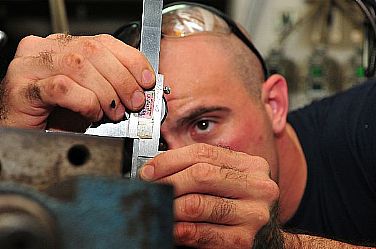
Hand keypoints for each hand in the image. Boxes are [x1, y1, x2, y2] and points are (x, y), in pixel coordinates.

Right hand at [0, 34, 154, 130]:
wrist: (20, 132)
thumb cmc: (53, 115)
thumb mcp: (89, 94)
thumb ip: (109, 84)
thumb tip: (139, 87)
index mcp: (63, 46)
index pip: (103, 41)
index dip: (130, 59)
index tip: (146, 79)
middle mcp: (44, 49)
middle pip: (93, 51)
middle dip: (122, 79)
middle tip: (134, 102)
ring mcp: (30, 66)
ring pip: (79, 66)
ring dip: (105, 93)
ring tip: (113, 112)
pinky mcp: (22, 88)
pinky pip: (62, 88)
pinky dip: (84, 102)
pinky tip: (90, 114)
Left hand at [140, 143, 279, 247]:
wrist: (269, 241)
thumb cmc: (241, 207)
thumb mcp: (230, 182)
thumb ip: (204, 170)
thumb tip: (158, 168)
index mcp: (252, 166)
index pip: (204, 153)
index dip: (170, 160)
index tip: (149, 171)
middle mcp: (258, 187)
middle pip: (200, 174)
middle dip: (167, 182)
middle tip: (148, 189)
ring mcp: (253, 214)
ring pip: (197, 204)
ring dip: (168, 206)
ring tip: (156, 207)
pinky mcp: (244, 241)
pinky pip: (201, 233)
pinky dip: (179, 229)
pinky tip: (170, 227)